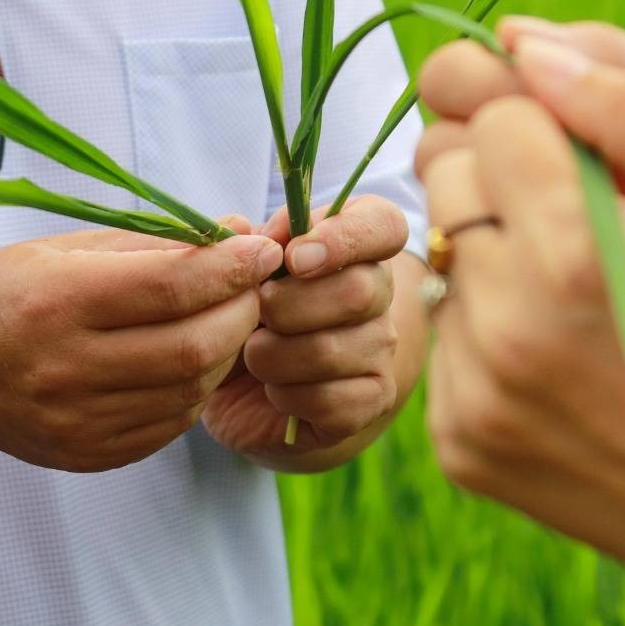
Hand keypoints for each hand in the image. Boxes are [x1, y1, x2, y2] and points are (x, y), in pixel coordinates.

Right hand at [0, 226, 286, 470]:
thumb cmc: (5, 294)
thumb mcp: (64, 249)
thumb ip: (154, 244)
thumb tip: (242, 233)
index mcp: (57, 302)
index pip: (172, 287)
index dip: (232, 268)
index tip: (263, 251)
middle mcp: (65, 368)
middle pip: (192, 346)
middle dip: (241, 313)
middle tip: (255, 289)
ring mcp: (78, 421)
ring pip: (190, 390)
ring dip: (225, 353)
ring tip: (226, 321)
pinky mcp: (89, 455)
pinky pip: (170, 424)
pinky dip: (195, 389)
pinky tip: (190, 361)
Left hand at [202, 197, 423, 462]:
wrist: (245, 385)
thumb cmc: (246, 312)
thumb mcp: (239, 270)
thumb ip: (252, 241)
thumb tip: (271, 236)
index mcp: (356, 246)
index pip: (385, 225)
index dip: (345, 236)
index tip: (293, 256)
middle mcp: (380, 294)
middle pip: (357, 291)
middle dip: (285, 305)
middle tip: (256, 313)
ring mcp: (382, 350)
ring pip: (330, 351)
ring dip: (271, 356)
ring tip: (254, 354)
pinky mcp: (372, 399)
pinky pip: (328, 400)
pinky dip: (285, 397)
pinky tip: (274, 389)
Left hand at [415, 39, 624, 625]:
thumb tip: (526, 45)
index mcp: (573, 254)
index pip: (494, 118)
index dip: (540, 114)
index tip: (583, 143)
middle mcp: (502, 324)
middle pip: (444, 177)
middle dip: (500, 167)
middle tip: (575, 202)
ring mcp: (471, 393)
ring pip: (441, 257)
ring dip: (494, 249)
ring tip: (581, 286)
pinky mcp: (458, 446)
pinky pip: (447, 342)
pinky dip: (491, 329)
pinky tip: (568, 353)